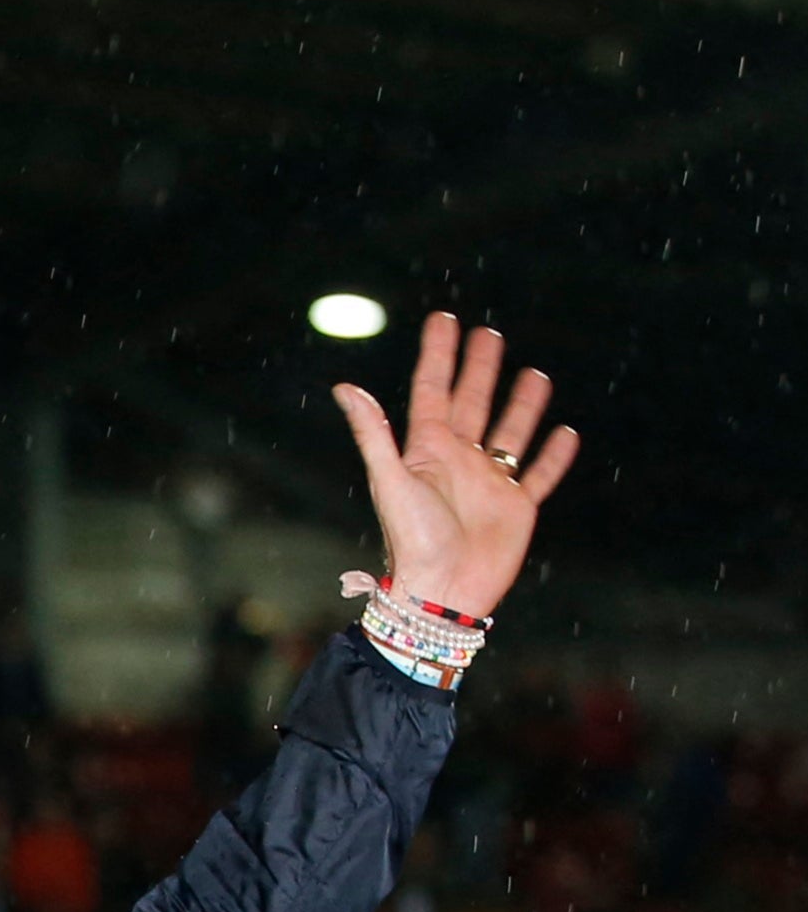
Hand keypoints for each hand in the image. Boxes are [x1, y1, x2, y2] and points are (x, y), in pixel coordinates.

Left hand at [331, 313, 576, 618]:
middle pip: (472, 403)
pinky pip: (540, 475)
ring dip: (521, 404)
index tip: (444, 320)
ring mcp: (490, 484)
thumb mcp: (391, 479)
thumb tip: (344, 387)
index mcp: (427, 451)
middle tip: (489, 334)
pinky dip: (555, 456)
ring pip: (510, 432)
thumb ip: (373, 433)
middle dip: (479, 369)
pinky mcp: (517, 508)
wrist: (443, 592)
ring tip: (534, 372)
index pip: (432, 390)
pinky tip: (567, 432)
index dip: (438, 355)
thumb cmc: (413, 541)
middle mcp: (459, 462)